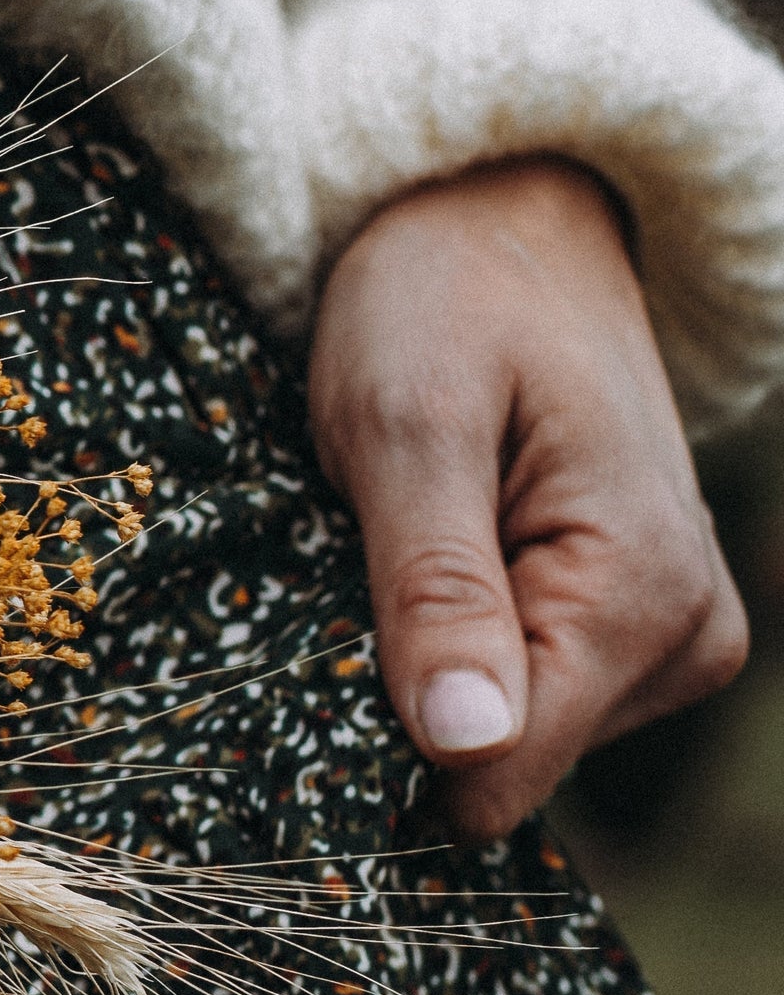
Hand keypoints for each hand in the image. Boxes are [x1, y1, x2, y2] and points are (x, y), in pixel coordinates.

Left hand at [310, 155, 745, 842]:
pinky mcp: (626, 628)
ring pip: (499, 735)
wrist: (508, 219)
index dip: (383, 746)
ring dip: (416, 659)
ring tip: (390, 545)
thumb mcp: (408, 424)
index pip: (499, 776)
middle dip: (397, 692)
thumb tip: (466, 746)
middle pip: (498, 764)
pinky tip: (422, 561)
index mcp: (644, 597)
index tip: (308, 669)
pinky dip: (442, 642)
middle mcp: (685, 638)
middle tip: (347, 571)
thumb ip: (436, 586)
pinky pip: (514, 690)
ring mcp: (666, 639)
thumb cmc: (445, 297)